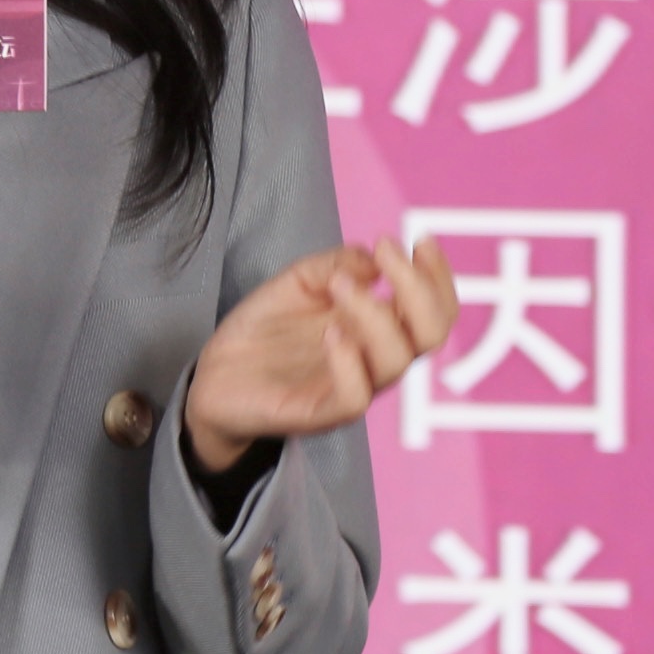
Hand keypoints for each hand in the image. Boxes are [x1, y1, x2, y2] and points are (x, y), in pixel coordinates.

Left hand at [184, 238, 458, 472]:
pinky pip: (354, 398)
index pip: (433, 309)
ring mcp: (349, 387)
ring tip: (340, 284)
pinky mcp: (318, 413)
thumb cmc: (265, 331)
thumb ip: (336, 265)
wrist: (215, 376)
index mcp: (377, 328)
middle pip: (430, 334)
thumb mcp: (298, 281)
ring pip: (396, 360)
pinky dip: (351, 362)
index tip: (420, 240)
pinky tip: (332, 332)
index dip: (437, 276)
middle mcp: (373, 358)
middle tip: (387, 250)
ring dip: (376, 313)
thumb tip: (374, 260)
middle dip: (419, 288)